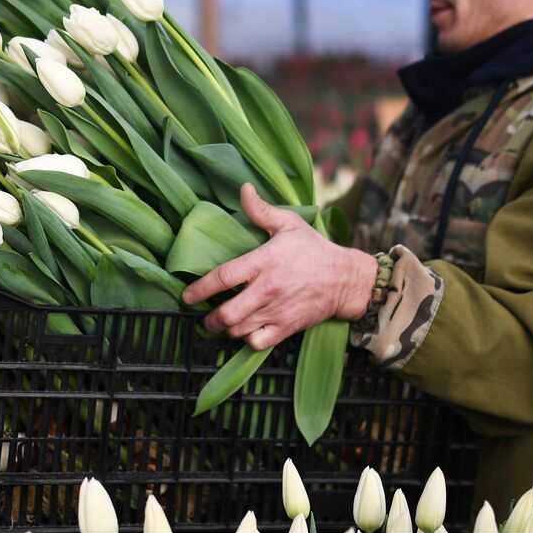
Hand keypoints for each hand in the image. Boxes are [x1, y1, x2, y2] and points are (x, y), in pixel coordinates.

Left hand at [181, 183, 377, 349]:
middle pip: (226, 313)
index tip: (187, 296)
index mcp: (263, 262)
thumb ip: (261, 210)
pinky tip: (245, 332)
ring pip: (238, 330)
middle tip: (204, 316)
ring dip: (225, 330)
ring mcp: (277, 310)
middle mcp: (267, 289)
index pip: (223, 278)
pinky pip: (258, 343)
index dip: (200, 289)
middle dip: (208, 319)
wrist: (345, 278)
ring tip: (222, 324)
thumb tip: (243, 189)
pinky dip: (247, 341)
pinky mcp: (287, 327)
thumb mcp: (288, 224)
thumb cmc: (314, 250)